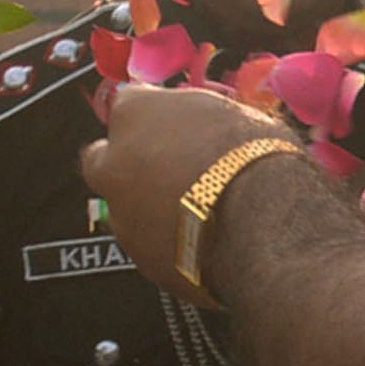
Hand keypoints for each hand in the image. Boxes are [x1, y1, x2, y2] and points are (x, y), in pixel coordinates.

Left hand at [76, 83, 304, 303]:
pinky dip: (171, 243)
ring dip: (151, 208)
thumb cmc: (254, 157)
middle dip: (127, 163)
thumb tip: (199, 123)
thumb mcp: (231, 112)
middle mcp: (114, 163)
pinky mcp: (143, 261)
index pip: (129, 103)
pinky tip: (205, 241)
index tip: (173, 125)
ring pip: (127, 209)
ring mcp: (123, 217)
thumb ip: (196, 117)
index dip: (152, 116)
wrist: (260, 226)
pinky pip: (153, 246)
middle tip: (167, 169)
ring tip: (199, 213)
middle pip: (103, 160)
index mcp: (135, 113)